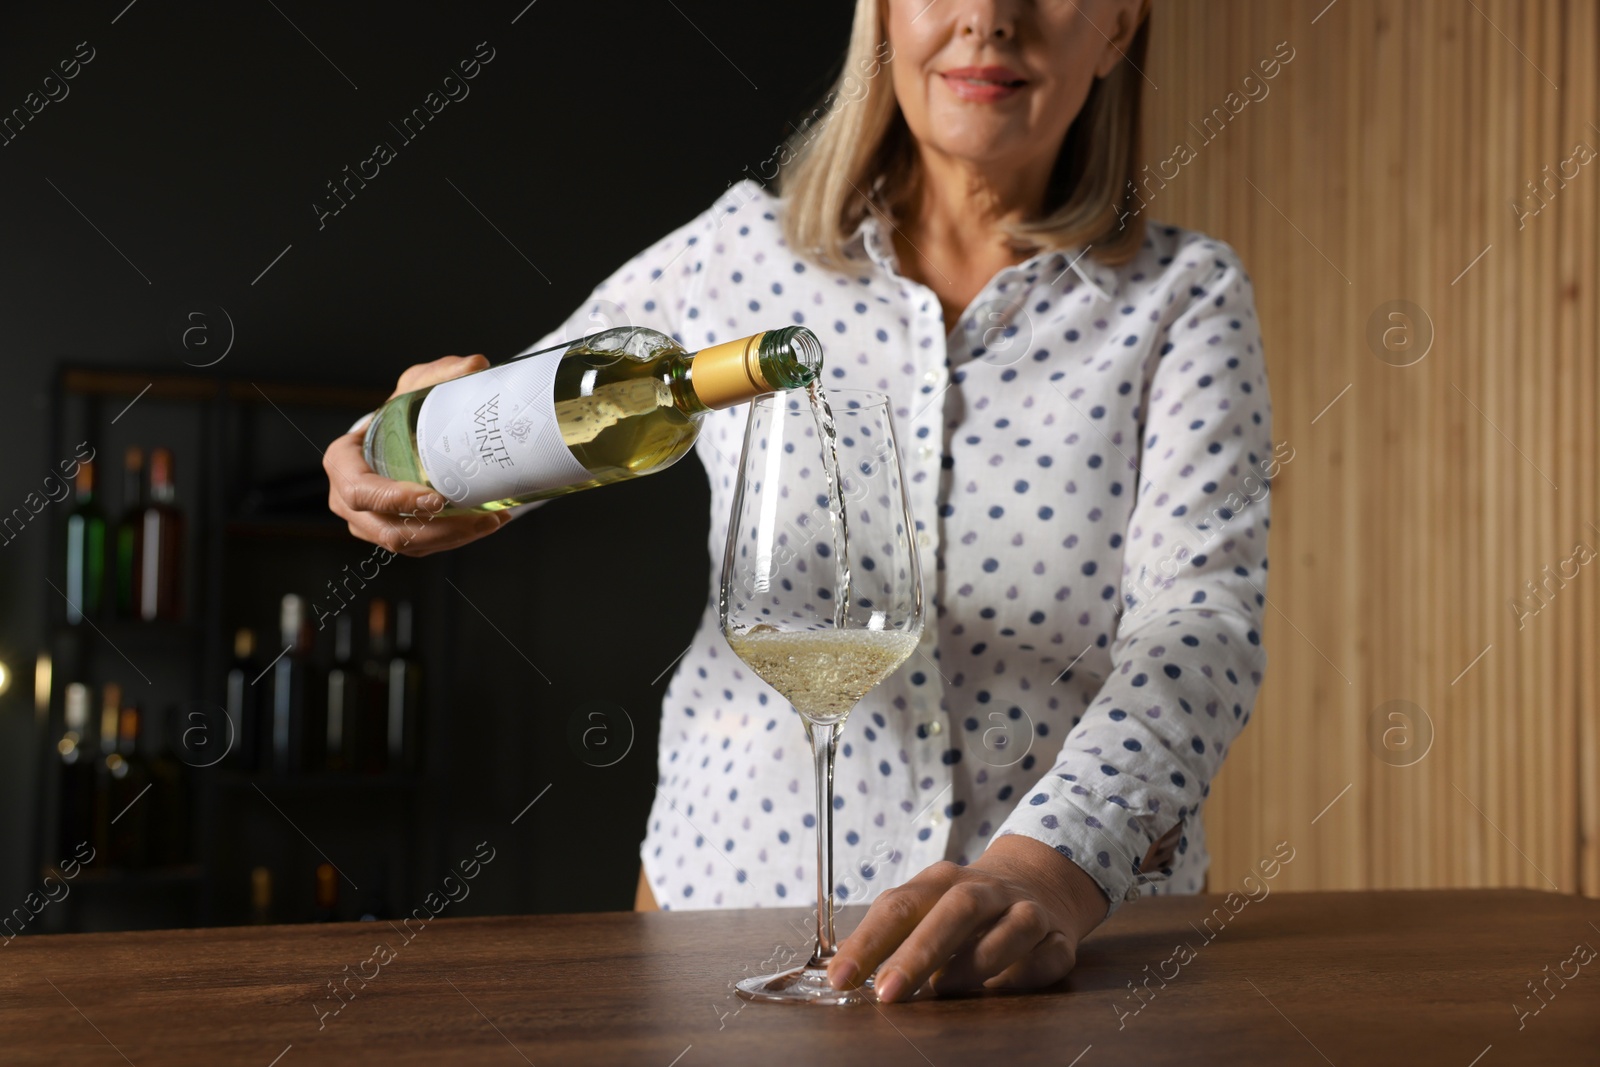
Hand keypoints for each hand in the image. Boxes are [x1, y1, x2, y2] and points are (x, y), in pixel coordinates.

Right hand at [325, 354, 509, 556]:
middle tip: (479, 517)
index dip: (395, 500)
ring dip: (452, 538)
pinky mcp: (392, 535)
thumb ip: (440, 375)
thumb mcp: (414, 388)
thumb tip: (474, 365)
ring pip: (408, 544)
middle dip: (437, 528)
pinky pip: (421, 547)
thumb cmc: (399, 413)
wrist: (399, 437)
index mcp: (342, 463)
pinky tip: (485, 524)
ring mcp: (367, 523)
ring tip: (491, 520)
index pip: (361, 491)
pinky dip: (454, 540)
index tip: (435, 498)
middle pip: (388, 529)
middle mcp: (347, 500)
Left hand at [827, 834, 1109, 1002]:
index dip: (868, 942)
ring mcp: (1025, 911)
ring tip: (944, 989)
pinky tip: (999, 991)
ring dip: (975, 962)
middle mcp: (985, 890)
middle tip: (888, 993)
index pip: (900, 905)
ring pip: (1009, 928)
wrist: (1039, 880)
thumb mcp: (927, 906)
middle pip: (955, 910)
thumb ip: (893, 935)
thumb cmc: (966, 906)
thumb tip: (845, 972)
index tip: (840, 978)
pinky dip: (1024, 975)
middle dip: (919, 952)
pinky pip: (1046, 956)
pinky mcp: (1058, 939)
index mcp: (942, 881)